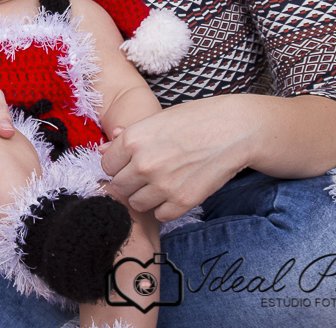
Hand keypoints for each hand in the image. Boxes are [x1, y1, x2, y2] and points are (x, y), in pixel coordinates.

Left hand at [100, 95, 250, 221]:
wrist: (233, 130)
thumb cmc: (193, 120)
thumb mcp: (155, 121)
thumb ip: (126, 138)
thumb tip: (102, 149)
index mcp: (132, 140)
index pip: (107, 166)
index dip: (119, 165)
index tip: (131, 162)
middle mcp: (143, 164)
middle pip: (119, 187)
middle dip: (130, 182)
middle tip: (147, 174)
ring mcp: (162, 185)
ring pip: (136, 203)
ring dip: (146, 196)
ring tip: (162, 182)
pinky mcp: (182, 201)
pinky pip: (160, 215)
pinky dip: (166, 207)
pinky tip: (175, 192)